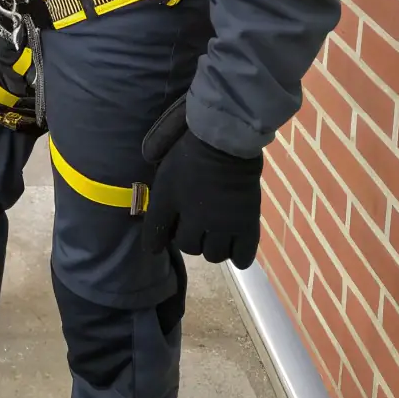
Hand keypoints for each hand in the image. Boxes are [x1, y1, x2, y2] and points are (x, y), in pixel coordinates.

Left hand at [141, 128, 262, 268]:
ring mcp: (222, 224)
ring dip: (211, 247)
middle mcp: (195, 218)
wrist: (227, 141)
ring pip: (213, 255)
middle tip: (193, 225)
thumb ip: (158, 194)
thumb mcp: (166, 168)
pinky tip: (233, 245)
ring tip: (214, 234)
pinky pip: (242, 256)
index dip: (155, 242)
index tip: (158, 242)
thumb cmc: (192, 149)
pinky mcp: (247, 225)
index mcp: (170, 201)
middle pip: (188, 248)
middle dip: (188, 238)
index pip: (155, 236)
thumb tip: (152, 214)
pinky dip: (238, 255)